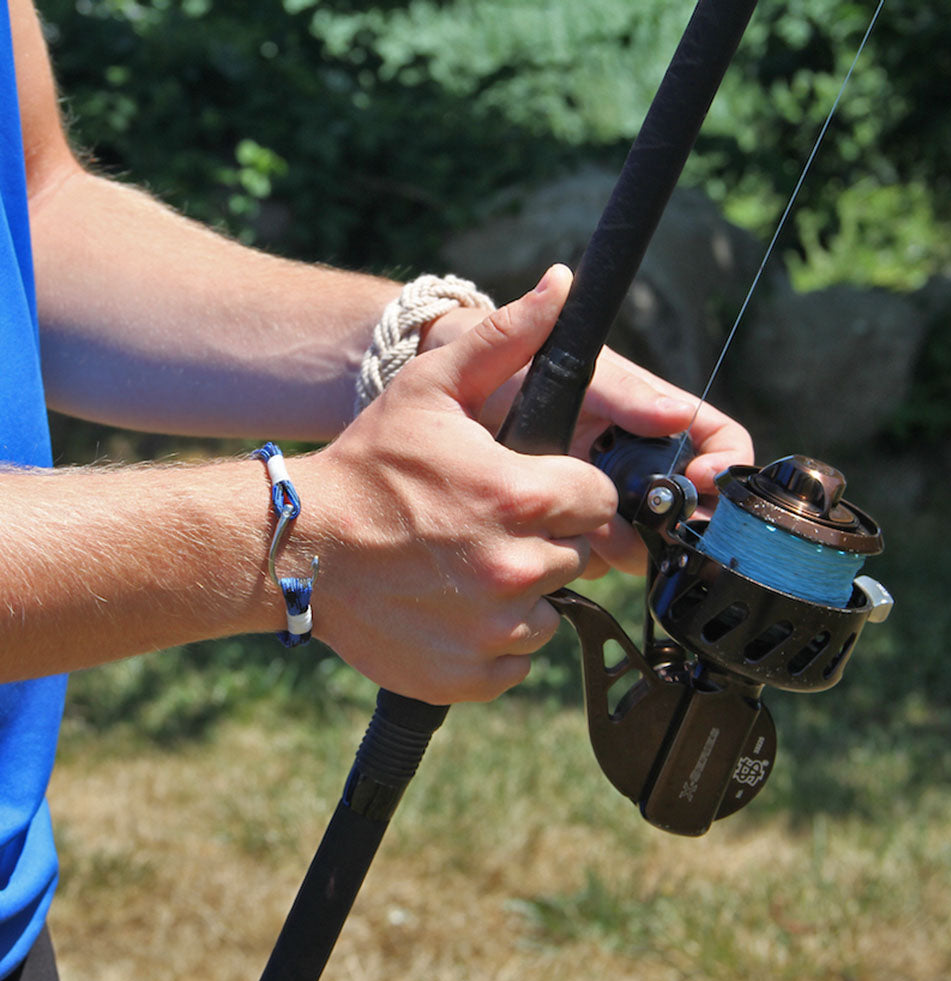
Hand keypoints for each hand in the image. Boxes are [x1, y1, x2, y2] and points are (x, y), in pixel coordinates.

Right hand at [290, 267, 617, 702]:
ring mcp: (494, 629)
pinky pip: (516, 658)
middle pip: (576, 553)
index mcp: (521, 497)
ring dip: (520, 590)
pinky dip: (493, 639)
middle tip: (483, 524)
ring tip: (464, 565)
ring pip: (550, 608)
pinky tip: (452, 607)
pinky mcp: (472, 674)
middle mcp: (516, 568)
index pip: (598, 498)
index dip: (564, 490)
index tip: (525, 489)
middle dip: (542, 538)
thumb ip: (506, 336)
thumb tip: (562, 283)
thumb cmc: (368, 466)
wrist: (300, 548)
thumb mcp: (431, 387)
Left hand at [441, 265, 753, 576]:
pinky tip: (559, 539)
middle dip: (669, 523)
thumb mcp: (570, 369)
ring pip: (641, 537)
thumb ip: (622, 391)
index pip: (713, 440)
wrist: (445, 390)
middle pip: (683, 505)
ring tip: (589, 532)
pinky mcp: (566, 524)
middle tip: (636, 527)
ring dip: (626, 544)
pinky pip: (595, 553)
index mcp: (647, 415)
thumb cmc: (512, 363)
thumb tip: (679, 415)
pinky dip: (587, 554)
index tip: (703, 480)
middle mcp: (631, 459)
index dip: (722, 463)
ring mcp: (601, 495)